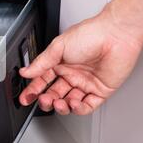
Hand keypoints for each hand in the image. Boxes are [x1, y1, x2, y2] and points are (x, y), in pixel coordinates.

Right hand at [18, 8, 142, 115]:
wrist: (116, 35)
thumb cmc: (91, 34)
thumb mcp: (58, 47)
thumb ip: (41, 62)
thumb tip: (26, 72)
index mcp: (60, 63)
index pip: (43, 81)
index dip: (33, 90)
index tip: (26, 98)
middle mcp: (72, 74)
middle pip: (55, 94)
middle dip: (47, 100)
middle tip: (43, 100)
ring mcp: (86, 83)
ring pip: (69, 102)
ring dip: (61, 106)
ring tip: (58, 102)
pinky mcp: (101, 90)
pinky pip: (88, 105)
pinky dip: (78, 108)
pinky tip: (73, 103)